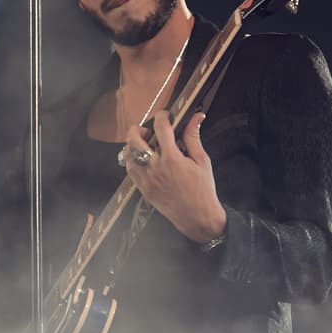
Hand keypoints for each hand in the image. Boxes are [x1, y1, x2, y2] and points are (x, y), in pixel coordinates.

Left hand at [125, 111, 227, 243]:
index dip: (162, 116)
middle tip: (147, 130)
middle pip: (135, 140)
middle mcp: (156, 168)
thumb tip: (196, 117)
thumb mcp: (202, 160)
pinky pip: (129, 170)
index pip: (161, 128)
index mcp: (172, 159)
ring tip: (142, 144)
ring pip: (128, 155)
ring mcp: (146, 179)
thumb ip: (193, 137)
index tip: (165, 115)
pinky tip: (140, 158)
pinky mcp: (143, 189)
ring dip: (132, 145)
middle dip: (138, 129)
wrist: (197, 217)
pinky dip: (131, 160)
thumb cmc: (203, 189)